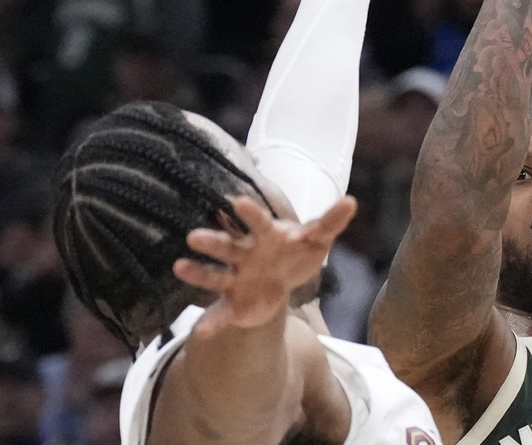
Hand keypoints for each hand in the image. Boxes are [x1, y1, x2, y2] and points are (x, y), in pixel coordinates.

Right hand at [173, 196, 356, 334]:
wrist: (281, 283)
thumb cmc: (296, 253)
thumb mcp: (317, 240)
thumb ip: (331, 222)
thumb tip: (352, 201)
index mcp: (265, 237)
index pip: (257, 223)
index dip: (249, 214)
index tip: (237, 202)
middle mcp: (244, 255)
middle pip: (227, 247)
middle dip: (213, 243)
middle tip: (194, 237)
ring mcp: (236, 279)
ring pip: (215, 275)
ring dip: (198, 273)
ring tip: (180, 267)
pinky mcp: (233, 305)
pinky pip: (219, 313)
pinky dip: (210, 322)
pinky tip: (200, 331)